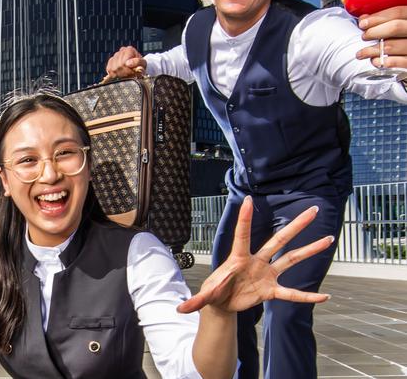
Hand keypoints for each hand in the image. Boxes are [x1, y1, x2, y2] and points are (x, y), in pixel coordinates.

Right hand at [105, 46, 146, 78]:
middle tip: (129, 75)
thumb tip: (127, 63)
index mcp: (129, 49)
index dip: (128, 70)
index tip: (132, 73)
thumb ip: (138, 62)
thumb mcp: (143, 64)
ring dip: (119, 74)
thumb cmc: (140, 66)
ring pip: (113, 68)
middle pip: (118, 66)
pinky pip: (109, 69)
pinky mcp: (110, 62)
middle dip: (124, 73)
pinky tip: (120, 74)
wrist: (137, 67)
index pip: (123, 62)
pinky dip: (114, 74)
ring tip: (125, 75)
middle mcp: (121, 50)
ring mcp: (115, 56)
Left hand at [177, 196, 332, 313]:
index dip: (245, 218)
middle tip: (313, 210)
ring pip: (292, 259)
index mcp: (239, 258)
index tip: (249, 199)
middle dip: (296, 227)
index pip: (243, 234)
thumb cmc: (214, 292)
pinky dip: (307, 296)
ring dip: (310, 250)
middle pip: (279, 240)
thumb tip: (180, 309)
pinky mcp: (271, 290)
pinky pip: (292, 293)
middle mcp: (257, 261)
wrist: (223, 303)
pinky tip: (325, 296)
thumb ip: (196, 302)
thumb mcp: (205, 296)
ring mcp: (267, 274)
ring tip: (329, 238)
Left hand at [357, 5, 406, 68]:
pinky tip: (374, 61)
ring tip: (361, 53)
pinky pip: (397, 62)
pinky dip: (381, 61)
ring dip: (371, 50)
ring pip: (391, 46)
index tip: (362, 23)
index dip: (377, 17)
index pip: (398, 12)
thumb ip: (385, 21)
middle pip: (395, 27)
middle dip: (374, 31)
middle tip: (364, 37)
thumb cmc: (403, 40)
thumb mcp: (400, 26)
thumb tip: (363, 19)